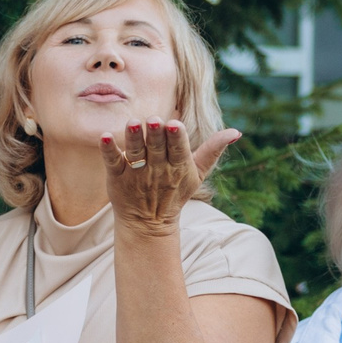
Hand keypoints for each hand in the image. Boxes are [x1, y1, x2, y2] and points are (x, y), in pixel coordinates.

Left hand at [102, 120, 239, 236]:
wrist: (148, 223)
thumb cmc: (175, 192)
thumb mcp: (198, 173)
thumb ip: (213, 150)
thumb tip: (237, 132)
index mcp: (177, 165)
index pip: (178, 149)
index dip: (176, 138)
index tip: (174, 124)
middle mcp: (156, 169)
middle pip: (156, 148)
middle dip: (154, 134)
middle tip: (152, 120)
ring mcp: (136, 173)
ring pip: (134, 153)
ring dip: (133, 138)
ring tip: (131, 123)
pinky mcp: (117, 177)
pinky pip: (112, 162)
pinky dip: (108, 150)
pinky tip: (104, 137)